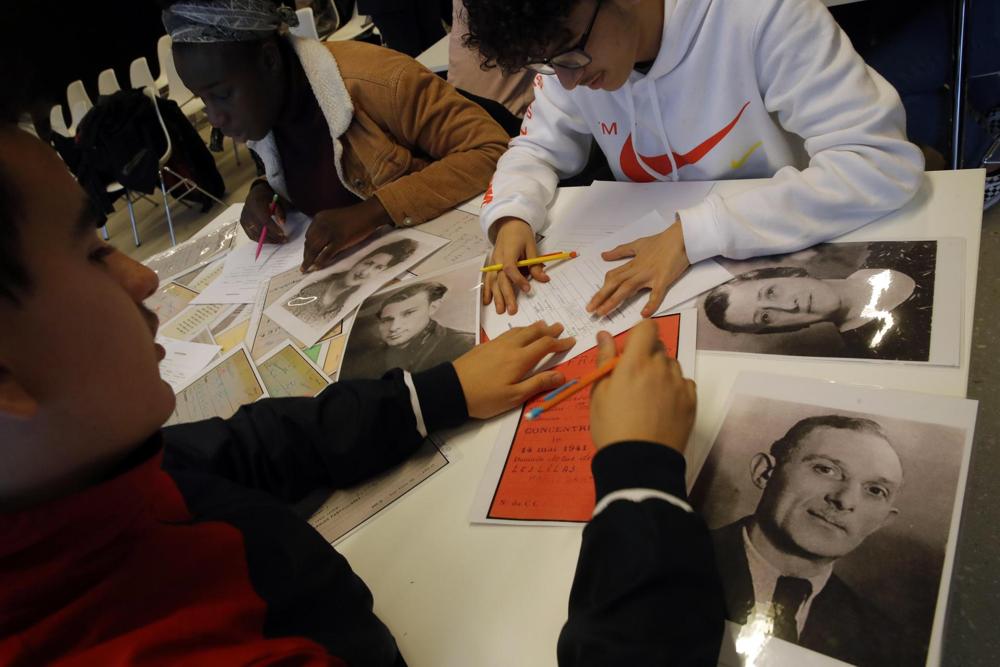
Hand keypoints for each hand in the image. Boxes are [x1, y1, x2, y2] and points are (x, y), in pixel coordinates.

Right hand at [241, 181, 286, 242]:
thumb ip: (280, 212)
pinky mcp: (243, 224)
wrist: (255, 195)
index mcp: (256, 205)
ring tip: (278, 241)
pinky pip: (251, 235)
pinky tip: (270, 240)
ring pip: (255, 235)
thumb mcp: (276, 202)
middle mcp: (248, 213)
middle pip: (259, 229)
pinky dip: (261, 239)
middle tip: (283, 240)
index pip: (264, 220)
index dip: (273, 228)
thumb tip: (282, 223)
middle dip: (273, 237)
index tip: (282, 234)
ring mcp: (244, 219)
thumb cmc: (267, 198)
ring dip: (268, 240)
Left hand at [302, 198, 391, 271]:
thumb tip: (321, 244)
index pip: (308, 235)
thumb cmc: (354, 217)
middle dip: (306, 256)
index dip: (306, 247)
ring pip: (315, 249)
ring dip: (309, 261)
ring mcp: (330, 232)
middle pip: (309, 243)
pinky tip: (318, 267)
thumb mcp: (335, 219)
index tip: (306, 255)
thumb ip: (326, 229)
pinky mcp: (339, 240)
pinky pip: (326, 253)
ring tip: (306, 269)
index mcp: (319, 218)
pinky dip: (321, 262)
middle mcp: (322, 224)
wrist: (368, 214)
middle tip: (304, 266)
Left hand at [453, 322, 575, 418]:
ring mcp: (496, 344)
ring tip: (543, 325)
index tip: (571, 340)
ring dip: (534, 327)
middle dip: (549, 330)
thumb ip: (538, 384)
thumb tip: (562, 375)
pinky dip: (520, 330)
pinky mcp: (485, 345)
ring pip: (519, 330)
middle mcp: (510, 346)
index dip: (560, 342)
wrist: (451, 389)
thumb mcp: (514, 397)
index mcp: (520, 359)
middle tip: (560, 326)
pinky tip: (518, 333)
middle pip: (533, 333)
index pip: (545, 345)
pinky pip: (508, 332)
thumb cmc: (485, 398)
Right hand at [484, 217, 549, 315]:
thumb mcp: (531, 246)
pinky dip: (486, 290)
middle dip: (506, 295)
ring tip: (500, 310)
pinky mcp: (492, 265)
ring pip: (493, 281)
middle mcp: (497, 259)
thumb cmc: (521, 234)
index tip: (527, 290)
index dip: (518, 280)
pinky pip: (488, 279)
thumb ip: (535, 264)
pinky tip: (487, 302)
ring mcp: (493, 262)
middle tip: (512, 310)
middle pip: (500, 279)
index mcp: (508, 252)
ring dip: (496, 297)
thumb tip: (544, 279)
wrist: (508, 223)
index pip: (510, 268)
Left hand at [587, 219, 689, 317]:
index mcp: (632, 264)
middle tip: (590, 311)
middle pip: (615, 284)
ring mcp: (650, 275)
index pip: (612, 277)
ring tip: (603, 312)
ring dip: (614, 301)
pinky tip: (644, 314)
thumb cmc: (662, 241)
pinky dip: (651, 303)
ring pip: (628, 289)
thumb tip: (604, 255)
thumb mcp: (638, 244)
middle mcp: (637, 270)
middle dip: (601, 297)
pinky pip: (656, 293)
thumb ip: (620, 251)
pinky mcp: (664, 279)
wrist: (682, 236)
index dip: (601, 290)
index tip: (592, 301)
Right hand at [589, 320, 695, 451]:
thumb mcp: (599, 393)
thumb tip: (604, 335)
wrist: (638, 462)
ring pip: (672, 365)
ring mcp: (679, 384)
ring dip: (661, 372)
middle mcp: (661, 368)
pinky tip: (662, 406)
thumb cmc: (611, 426)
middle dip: (646, 356)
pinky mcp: (691, 401)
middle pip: (658, 347)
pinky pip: (684, 383)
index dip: (638, 335)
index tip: (629, 351)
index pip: (647, 328)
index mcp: (636, 362)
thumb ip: (604, 359)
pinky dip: (674, 388)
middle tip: (633, 380)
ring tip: (648, 397)